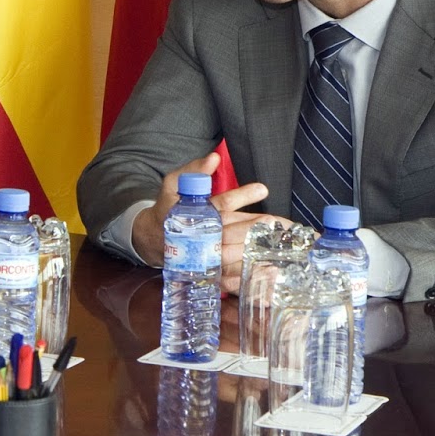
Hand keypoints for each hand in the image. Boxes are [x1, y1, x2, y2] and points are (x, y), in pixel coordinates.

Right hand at [130, 152, 283, 293]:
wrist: (155, 239)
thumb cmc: (168, 210)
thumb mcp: (173, 185)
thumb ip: (193, 171)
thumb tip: (214, 158)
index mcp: (196, 213)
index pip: (221, 203)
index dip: (241, 196)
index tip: (263, 189)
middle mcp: (202, 235)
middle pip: (232, 232)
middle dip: (256, 227)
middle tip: (280, 223)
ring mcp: (206, 256)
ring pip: (235, 255)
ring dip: (257, 251)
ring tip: (279, 246)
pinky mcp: (210, 270)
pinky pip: (231, 277)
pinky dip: (249, 275)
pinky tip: (269, 271)